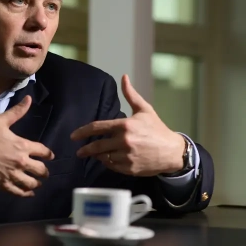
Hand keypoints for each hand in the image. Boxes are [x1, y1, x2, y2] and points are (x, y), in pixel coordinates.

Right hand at [0, 95, 54, 195]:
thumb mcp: (0, 121)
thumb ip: (17, 111)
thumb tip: (29, 98)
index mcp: (23, 146)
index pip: (44, 152)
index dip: (48, 154)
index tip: (49, 156)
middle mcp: (21, 162)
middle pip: (41, 170)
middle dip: (44, 171)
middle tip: (44, 172)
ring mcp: (13, 175)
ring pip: (32, 183)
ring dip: (37, 183)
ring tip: (37, 183)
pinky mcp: (4, 185)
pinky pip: (20, 192)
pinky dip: (27, 193)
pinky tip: (28, 193)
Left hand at [70, 75, 184, 176]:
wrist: (173, 152)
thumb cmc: (157, 129)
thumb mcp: (144, 110)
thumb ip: (131, 95)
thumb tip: (124, 77)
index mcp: (125, 125)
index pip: (97, 127)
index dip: (82, 132)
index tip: (73, 136)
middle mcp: (124, 141)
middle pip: (97, 146)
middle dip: (85, 150)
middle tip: (79, 152)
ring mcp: (127, 156)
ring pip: (104, 157)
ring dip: (98, 156)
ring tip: (95, 154)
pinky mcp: (130, 168)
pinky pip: (112, 166)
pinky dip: (108, 163)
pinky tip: (108, 160)